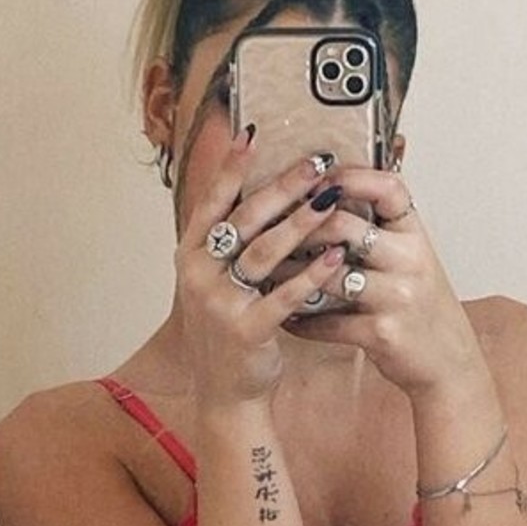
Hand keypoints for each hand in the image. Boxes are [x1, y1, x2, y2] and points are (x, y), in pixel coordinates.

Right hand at [175, 132, 351, 405]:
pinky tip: (336, 255)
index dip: (232, 168)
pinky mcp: (245, 331)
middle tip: (315, 163)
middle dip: (282, 187)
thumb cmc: (230, 328)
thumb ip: (232, 241)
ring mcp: (219, 304)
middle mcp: (198, 276)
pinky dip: (312, 274)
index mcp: (190, 256)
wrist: (226, 391)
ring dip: (302, 222)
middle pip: (244, 219)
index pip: (211, 202)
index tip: (253, 134)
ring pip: (264, 252)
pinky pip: (284, 295)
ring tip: (333, 199)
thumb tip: (260, 191)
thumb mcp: (218, 281)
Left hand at [287, 168, 478, 397]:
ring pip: (329, 273)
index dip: (351, 177)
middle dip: (301, 226)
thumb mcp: (412, 261)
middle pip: (344, 225)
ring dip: (289, 273)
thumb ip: (382, 233)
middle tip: (269, 228)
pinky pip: (329, 321)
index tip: (317, 177)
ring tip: (263, 272)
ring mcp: (397, 296)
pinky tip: (285, 317)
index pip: (389, 188)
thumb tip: (332, 197)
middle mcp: (410, 260)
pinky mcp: (382, 332)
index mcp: (416, 237)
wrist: (450, 364)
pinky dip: (302, 321)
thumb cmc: (423, 309)